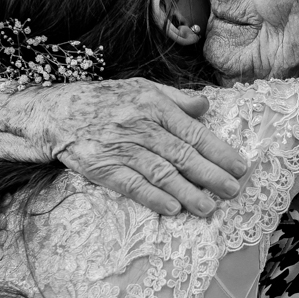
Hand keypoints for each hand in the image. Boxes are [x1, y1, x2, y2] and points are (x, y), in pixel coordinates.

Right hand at [22, 79, 247, 215]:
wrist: (59, 112)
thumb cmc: (107, 101)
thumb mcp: (143, 89)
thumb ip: (176, 99)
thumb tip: (206, 107)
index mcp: (154, 105)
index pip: (194, 132)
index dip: (219, 151)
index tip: (240, 167)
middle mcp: (140, 126)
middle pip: (182, 155)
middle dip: (211, 175)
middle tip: (232, 190)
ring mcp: (121, 147)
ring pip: (160, 173)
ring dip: (187, 192)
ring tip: (208, 207)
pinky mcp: (102, 167)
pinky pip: (131, 184)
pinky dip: (153, 197)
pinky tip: (172, 209)